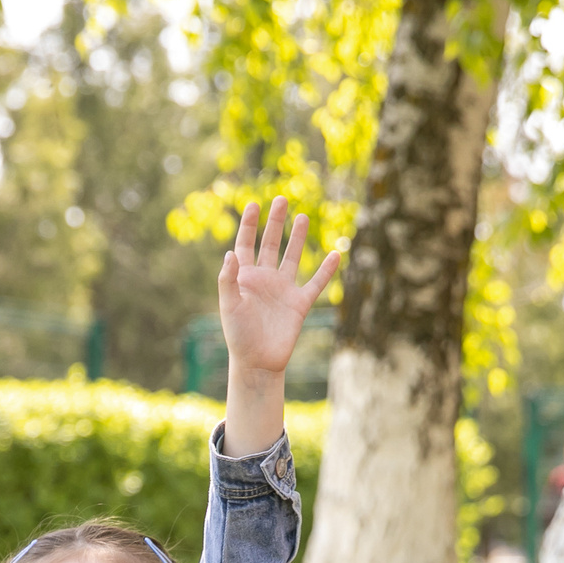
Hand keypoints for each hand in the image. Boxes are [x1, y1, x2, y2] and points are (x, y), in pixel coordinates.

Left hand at [218, 197, 340, 377]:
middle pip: (270, 244)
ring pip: (292, 258)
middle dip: (275, 223)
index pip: (245, 244)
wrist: (258, 362)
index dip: (248, 225)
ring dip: (297, 238)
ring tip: (302, 217)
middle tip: (281, 200)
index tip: (253, 204)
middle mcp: (265, 279)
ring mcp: (283, 290)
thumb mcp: (229, 306)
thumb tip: (230, 252)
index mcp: (245, 278)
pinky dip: (326, 270)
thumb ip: (228, 280)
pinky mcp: (299, 303)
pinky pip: (316, 283)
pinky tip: (335, 254)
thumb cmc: (238, 336)